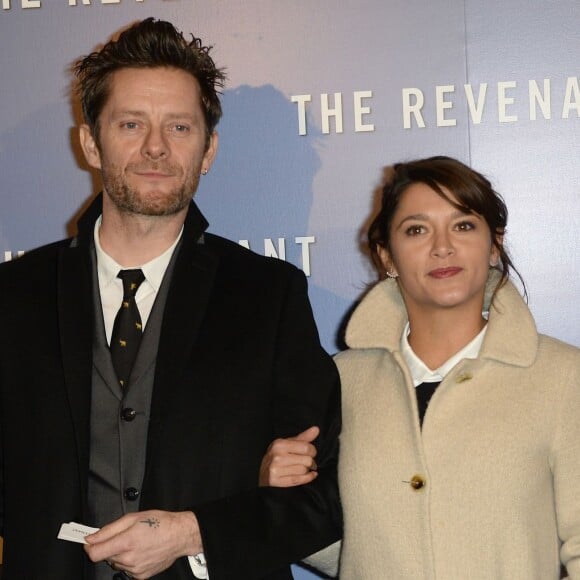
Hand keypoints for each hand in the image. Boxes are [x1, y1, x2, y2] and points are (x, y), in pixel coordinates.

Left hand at [84, 509, 202, 578]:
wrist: (179, 535)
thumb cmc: (160, 523)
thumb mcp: (133, 518)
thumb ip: (109, 529)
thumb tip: (92, 537)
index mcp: (126, 542)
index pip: (95, 553)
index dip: (90, 546)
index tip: (90, 542)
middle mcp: (129, 559)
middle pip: (106, 557)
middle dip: (110, 546)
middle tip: (124, 535)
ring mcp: (135, 569)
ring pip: (116, 563)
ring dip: (120, 554)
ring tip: (136, 542)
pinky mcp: (140, 576)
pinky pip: (127, 569)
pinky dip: (130, 561)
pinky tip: (141, 551)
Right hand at [259, 426, 319, 487]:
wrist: (262, 473)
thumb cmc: (278, 456)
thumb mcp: (288, 443)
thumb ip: (303, 437)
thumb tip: (316, 429)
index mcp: (279, 444)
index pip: (306, 447)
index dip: (313, 451)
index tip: (311, 453)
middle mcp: (277, 456)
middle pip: (306, 460)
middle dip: (311, 462)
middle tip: (309, 462)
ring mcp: (276, 470)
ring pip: (303, 470)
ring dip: (307, 470)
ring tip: (303, 468)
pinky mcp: (277, 481)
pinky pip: (299, 480)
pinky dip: (308, 478)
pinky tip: (310, 475)